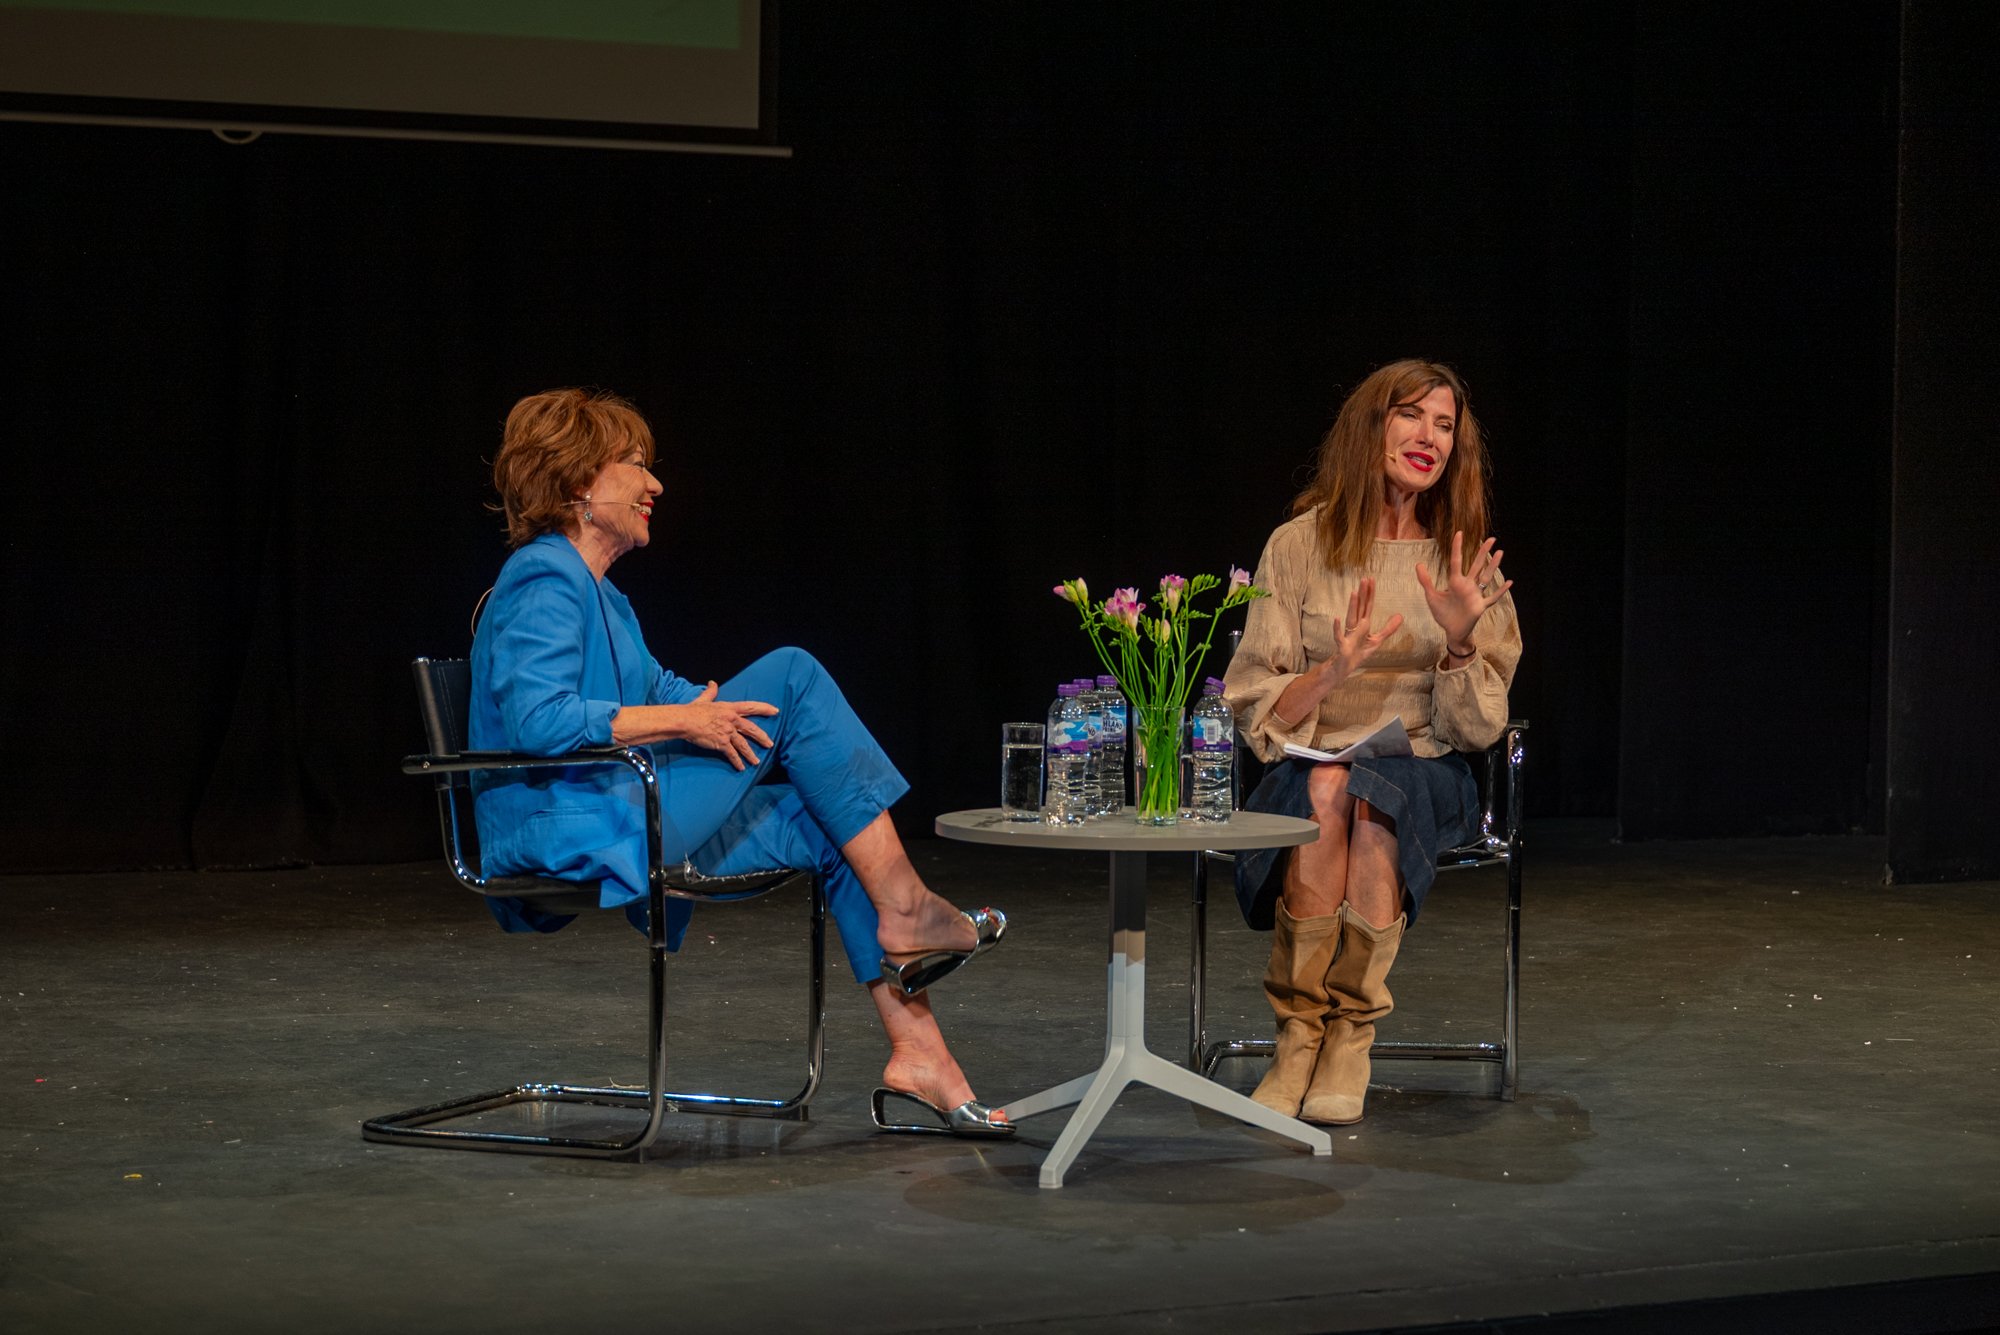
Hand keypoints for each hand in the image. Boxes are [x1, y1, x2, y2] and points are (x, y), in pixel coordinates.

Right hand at [675, 682, 777, 769]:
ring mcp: (728, 732)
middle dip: (762, 737)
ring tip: (756, 762)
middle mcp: (732, 720)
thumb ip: (711, 692)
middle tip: (770, 744)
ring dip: (750, 755)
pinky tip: (741, 768)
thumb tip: (712, 683)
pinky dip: (737, 762)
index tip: (776, 711)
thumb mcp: (704, 699)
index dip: (764, 709)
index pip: (751, 707)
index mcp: (730, 708)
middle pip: (752, 729)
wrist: (685, 721)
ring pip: (744, 745)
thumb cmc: (693, 710)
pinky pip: (732, 754)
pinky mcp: (722, 743)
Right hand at [1321, 577, 1404, 684]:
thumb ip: (1388, 628)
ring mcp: (1348, 635)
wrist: (1345, 667)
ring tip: (1354, 593)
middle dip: (1363, 594)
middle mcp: (1355, 626)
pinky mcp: (1342, 645)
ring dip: (1352, 605)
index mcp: (1363, 624)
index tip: (1372, 579)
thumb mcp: (1377, 640)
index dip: (1371, 593)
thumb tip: (1400, 615)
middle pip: (1360, 607)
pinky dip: (1337, 628)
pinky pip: (1339, 636)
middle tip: (1364, 579)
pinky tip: (1337, 618)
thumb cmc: (1359, 652)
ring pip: (1350, 617)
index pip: (1368, 606)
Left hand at [1415, 531, 1512, 650]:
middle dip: (1483, 552)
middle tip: (1491, 539)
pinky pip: (1492, 598)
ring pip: (1487, 578)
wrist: (1451, 631)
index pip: (1457, 562)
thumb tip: (1418, 564)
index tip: (1459, 533)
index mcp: (1455, 582)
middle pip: (1477, 566)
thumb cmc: (1443, 613)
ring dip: (1493, 566)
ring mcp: (1476, 595)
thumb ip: (1426, 581)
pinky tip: (1509, 582)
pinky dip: (1501, 592)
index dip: (1457, 548)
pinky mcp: (1480, 606)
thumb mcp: (1432, 597)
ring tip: (1501, 552)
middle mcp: (1468, 586)